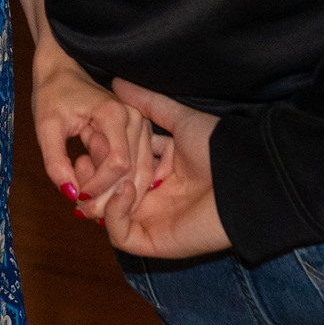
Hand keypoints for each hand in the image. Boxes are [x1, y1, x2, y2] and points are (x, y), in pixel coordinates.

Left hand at [31, 54, 155, 230]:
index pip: (118, 163)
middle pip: (133, 172)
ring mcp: (141, 128)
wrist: (62, 71)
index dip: (99, 186)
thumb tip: (70, 194)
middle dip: (108, 197)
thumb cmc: (53, 95)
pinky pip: (136, 169)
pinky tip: (97, 190)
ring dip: (114, 194)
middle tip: (82, 210)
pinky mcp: (138, 137)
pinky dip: (118, 185)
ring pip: (139, 175)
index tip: (77, 195)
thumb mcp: (45, 127)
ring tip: (86, 201)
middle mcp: (135, 120)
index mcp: (115, 113)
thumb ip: (55, 161)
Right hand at [98, 79, 231, 258]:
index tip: (87, 141)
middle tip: (79, 161)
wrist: (244, 178)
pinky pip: (121, 235)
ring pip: (107, 216)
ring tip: (93, 174)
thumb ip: (148, 103)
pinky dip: (114, 214)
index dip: (100, 156)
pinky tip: (125, 189)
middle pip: (107, 193)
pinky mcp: (155, 242)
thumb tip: (116, 82)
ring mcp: (152, 222)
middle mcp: (153, 198)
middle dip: (90, 178)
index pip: (118, 168)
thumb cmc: (218, 149)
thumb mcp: (179, 119)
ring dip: (96, 196)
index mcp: (159, 172)